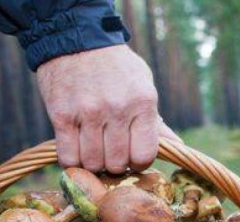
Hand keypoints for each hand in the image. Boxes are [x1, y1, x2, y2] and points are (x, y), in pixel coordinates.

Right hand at [37, 45, 181, 173]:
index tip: (131, 157)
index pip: (144, 155)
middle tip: (109, 152)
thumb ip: (156, 121)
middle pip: (117, 164)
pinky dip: (72, 160)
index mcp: (142, 102)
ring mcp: (88, 113)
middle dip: (114, 164)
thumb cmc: (115, 67)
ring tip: (93, 149)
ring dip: (92, 163)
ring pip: (92, 163)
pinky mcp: (61, 116)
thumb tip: (178, 147)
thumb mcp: (143, 86)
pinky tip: (76, 150)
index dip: (138, 163)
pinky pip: (68, 157)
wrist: (76, 39)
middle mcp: (117, 109)